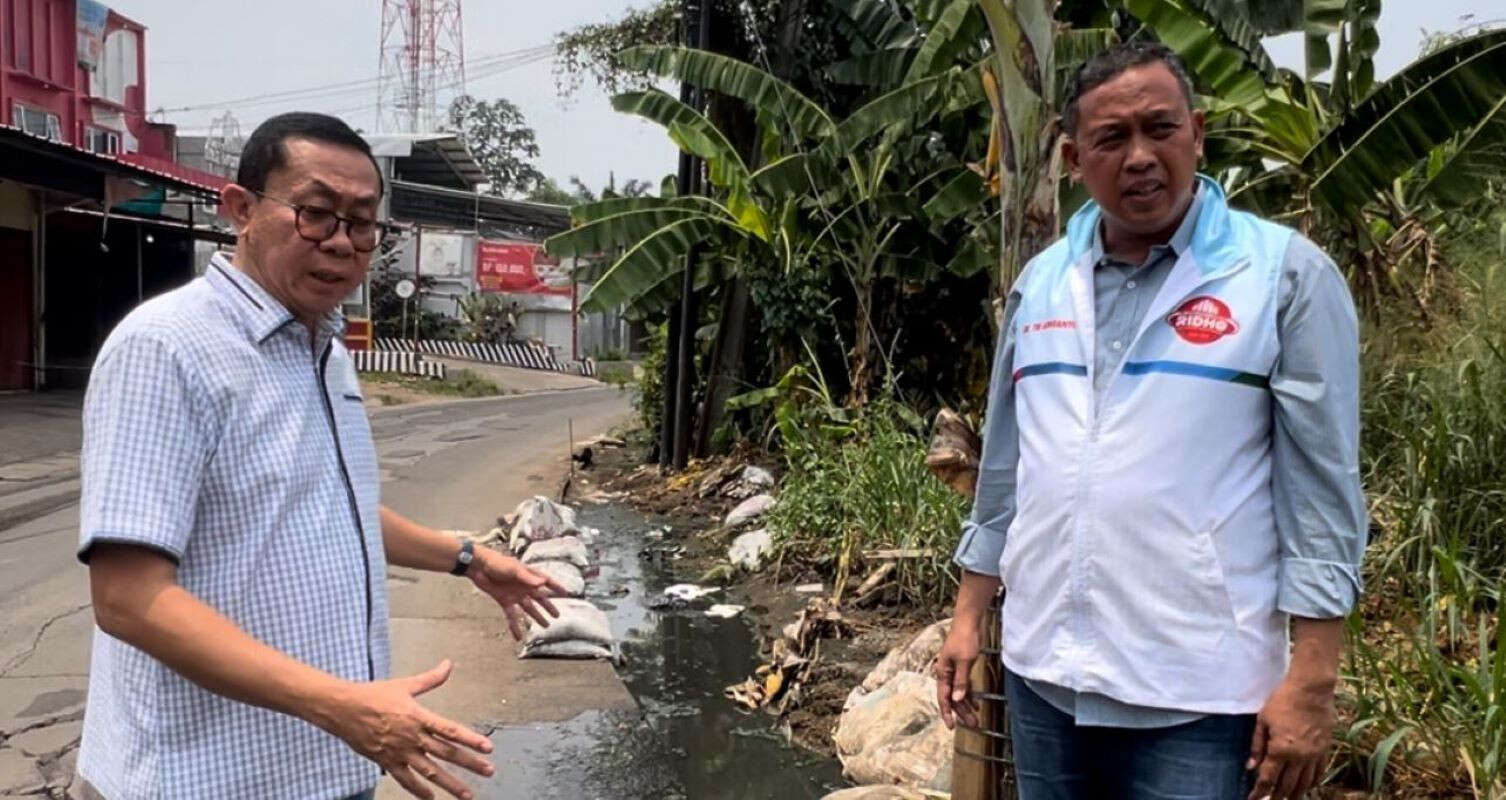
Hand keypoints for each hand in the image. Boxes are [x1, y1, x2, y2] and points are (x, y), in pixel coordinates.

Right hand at [319, 661, 493, 799]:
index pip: (450, 730)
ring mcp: (400, 752)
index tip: (488, 747)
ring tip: (467, 794)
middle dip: (469, 763)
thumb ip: (430, 679)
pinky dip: (419, 790)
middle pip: (446, 753)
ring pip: (430, 772)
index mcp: (419, 717)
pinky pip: (406, 780)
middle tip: (489, 771)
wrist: (343, 709)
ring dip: (450, 784)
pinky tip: (431, 798)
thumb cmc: (374, 695)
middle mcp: (412, 737)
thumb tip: (448, 665)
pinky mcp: (387, 762)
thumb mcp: (405, 685)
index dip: (470, 739)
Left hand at [468, 548, 564, 639]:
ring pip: (529, 609)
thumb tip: (543, 584)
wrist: (479, 567)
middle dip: (548, 607)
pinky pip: (512, 616)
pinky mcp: (505, 601)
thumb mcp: (514, 569)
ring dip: (537, 617)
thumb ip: (528, 578)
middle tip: (557, 616)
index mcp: (529, 576)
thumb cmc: (498, 563)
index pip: (547, 582)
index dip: (556, 587)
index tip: (567, 593)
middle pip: (540, 598)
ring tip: (545, 625)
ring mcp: (515, 595)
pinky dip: (515, 627)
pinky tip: (519, 636)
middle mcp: (524, 586)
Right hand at [934, 621, 981, 729]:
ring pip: (958, 693)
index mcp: (943, 672)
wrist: (968, 622)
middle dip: (961, 713)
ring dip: (966, 706)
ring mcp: (953, 670)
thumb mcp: (964, 661)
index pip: (943, 698)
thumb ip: (960, 681)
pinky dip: (968, 695)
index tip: (951, 727)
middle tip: (972, 725)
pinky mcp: (961, 667)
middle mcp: (946, 673)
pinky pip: (963, 686)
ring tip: (975, 719)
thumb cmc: (965, 639)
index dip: (947, 713)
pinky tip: (975, 704)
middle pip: (951, 698)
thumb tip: (956, 699)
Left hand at [1247, 674, 1336, 798]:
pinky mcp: (1325, 749)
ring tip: (1287, 798)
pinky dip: (1312, 782)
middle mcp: (1299, 757)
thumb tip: (1250, 767)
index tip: (1252, 799)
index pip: (1268, 779)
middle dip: (1277, 796)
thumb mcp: (1263, 720)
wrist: (1311, 689)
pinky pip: (1320, 772)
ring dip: (1295, 793)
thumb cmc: (1283, 701)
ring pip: (1305, 782)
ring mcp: (1314, 755)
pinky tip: (1307, 786)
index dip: (1259, 792)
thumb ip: (1257, 746)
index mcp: (1280, 750)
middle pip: (1287, 785)